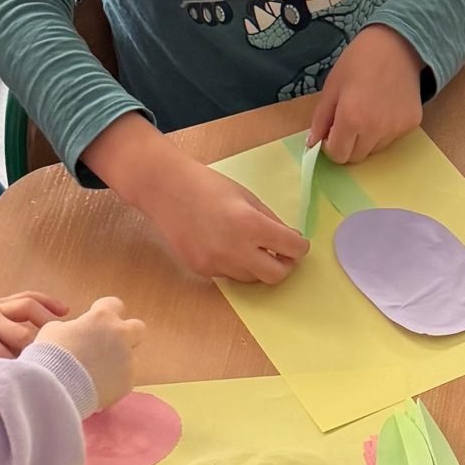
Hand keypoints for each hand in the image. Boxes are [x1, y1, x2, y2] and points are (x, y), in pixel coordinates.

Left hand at [0, 290, 66, 376]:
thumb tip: (6, 382)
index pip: (9, 358)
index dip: (24, 373)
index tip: (39, 386)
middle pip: (25, 335)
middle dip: (42, 352)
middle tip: (58, 368)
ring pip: (30, 310)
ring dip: (50, 323)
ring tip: (67, 339)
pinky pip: (25, 296)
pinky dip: (46, 301)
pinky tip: (64, 310)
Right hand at [36, 294, 144, 411]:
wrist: (57, 386)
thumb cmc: (50, 354)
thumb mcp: (53, 329)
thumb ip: (73, 327)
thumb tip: (76, 333)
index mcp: (102, 317)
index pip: (114, 304)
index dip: (105, 311)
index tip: (97, 320)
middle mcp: (121, 335)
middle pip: (138, 327)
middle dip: (127, 333)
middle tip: (109, 344)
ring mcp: (127, 359)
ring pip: (129, 357)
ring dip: (115, 362)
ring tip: (92, 373)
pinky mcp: (128, 382)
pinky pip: (123, 379)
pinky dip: (111, 382)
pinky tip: (94, 387)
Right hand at [155, 161, 307, 285]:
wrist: (165, 189)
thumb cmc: (208, 186)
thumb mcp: (248, 197)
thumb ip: (271, 221)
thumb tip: (291, 241)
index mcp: (251, 225)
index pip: (293, 249)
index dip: (300, 247)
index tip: (298, 243)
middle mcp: (235, 249)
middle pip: (276, 276)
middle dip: (284, 265)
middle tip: (281, 253)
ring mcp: (217, 263)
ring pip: (252, 278)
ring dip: (258, 266)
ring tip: (249, 246)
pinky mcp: (202, 270)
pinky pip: (229, 275)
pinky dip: (236, 264)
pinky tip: (225, 245)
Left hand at [308, 24, 425, 163]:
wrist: (397, 44)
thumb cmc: (358, 61)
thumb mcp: (332, 87)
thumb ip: (320, 119)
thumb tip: (313, 144)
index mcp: (351, 119)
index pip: (338, 155)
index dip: (331, 145)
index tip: (332, 131)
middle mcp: (375, 130)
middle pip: (356, 157)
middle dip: (347, 145)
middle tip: (348, 121)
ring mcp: (396, 129)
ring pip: (374, 149)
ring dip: (366, 139)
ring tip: (368, 111)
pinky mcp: (411, 124)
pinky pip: (392, 138)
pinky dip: (385, 130)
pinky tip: (385, 107)